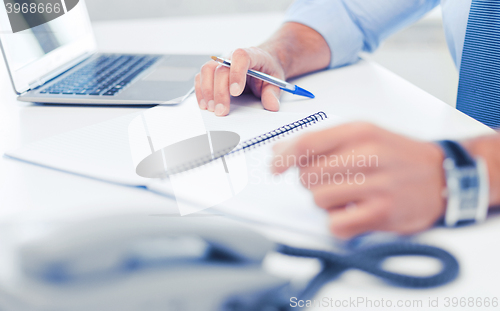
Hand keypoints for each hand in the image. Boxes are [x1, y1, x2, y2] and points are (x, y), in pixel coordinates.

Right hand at [194, 47, 284, 115]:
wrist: (263, 63)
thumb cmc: (267, 70)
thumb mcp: (276, 80)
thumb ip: (273, 93)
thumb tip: (272, 105)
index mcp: (252, 55)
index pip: (241, 57)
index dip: (236, 73)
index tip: (236, 92)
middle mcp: (232, 56)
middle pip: (221, 69)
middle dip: (220, 92)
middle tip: (221, 110)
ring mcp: (221, 62)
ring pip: (207, 70)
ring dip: (207, 91)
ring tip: (212, 108)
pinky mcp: (213, 70)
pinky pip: (201, 76)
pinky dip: (201, 91)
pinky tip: (205, 104)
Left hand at [271, 122, 446, 238]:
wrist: (443, 177)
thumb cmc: (398, 155)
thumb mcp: (364, 134)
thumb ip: (321, 141)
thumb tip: (278, 151)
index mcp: (360, 131)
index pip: (307, 143)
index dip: (283, 158)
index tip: (275, 168)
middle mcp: (369, 155)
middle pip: (307, 175)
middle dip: (310, 181)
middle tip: (328, 180)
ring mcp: (377, 186)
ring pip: (318, 199)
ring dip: (325, 202)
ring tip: (346, 195)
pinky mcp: (382, 214)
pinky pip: (336, 225)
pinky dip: (337, 222)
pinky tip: (352, 212)